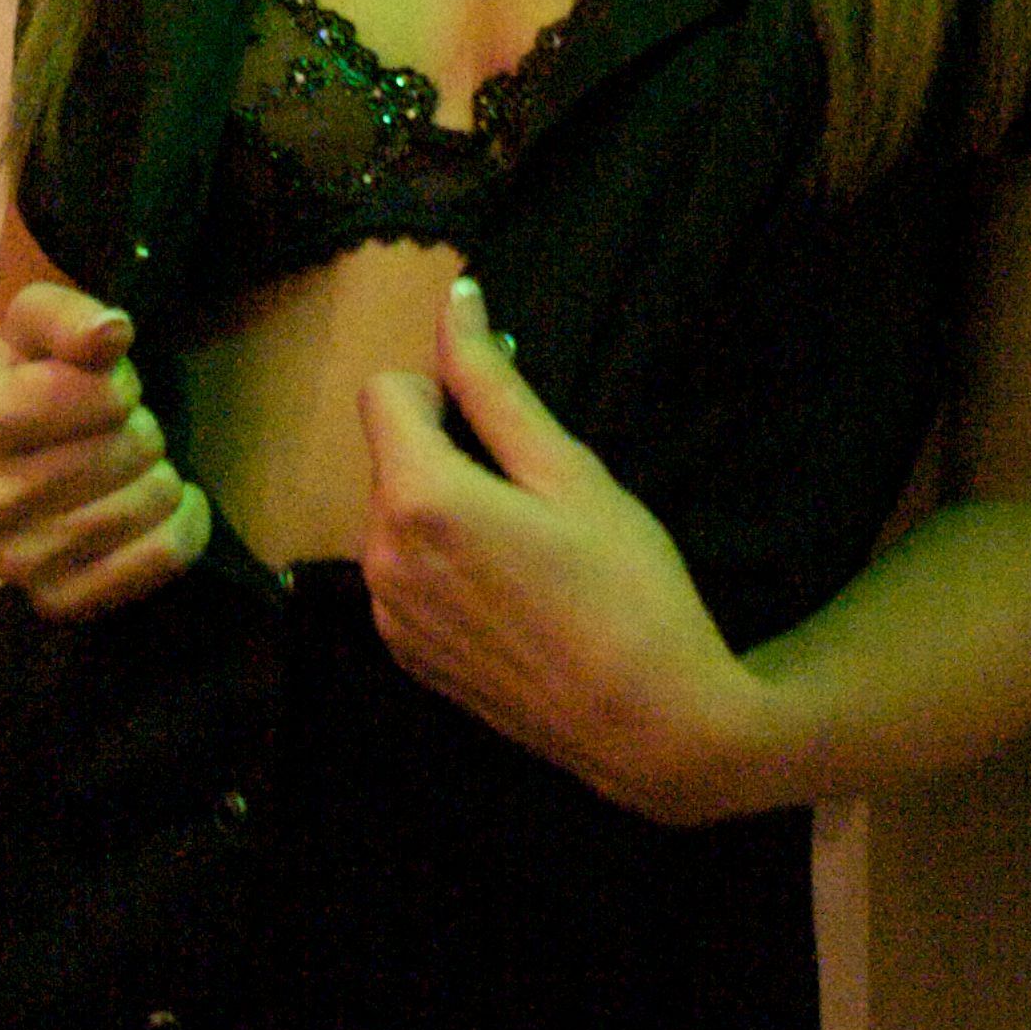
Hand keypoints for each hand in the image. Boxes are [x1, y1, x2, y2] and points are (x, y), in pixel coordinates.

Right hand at [0, 280, 211, 618]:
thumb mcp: (39, 324)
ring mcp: (14, 563)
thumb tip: (110, 334)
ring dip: (164, 475)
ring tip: (137, 469)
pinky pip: (158, 560)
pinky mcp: (58, 602)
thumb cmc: (35, 383)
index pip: (97, 397)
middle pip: (127, 451)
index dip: (120, 385)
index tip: (104, 390)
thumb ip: (70, 316)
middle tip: (124, 434)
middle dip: (145, 430)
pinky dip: (185, 527)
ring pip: (144, 506)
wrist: (23, 465)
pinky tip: (169, 507)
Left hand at [356, 277, 760, 822]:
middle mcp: (381, 557)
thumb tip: (457, 302)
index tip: (502, 424)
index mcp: (419, 498)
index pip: (383, 391)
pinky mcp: (405, 656)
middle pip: (389, 457)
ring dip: (443, 511)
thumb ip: (495, 387)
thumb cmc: (627, 588)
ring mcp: (387, 615)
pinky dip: (443, 569)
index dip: (441, 388)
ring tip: (528, 552)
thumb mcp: (570, 473)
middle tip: (534, 496)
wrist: (649, 727)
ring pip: (395, 517)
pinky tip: (513, 598)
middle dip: (446, 453)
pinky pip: (403, 577)